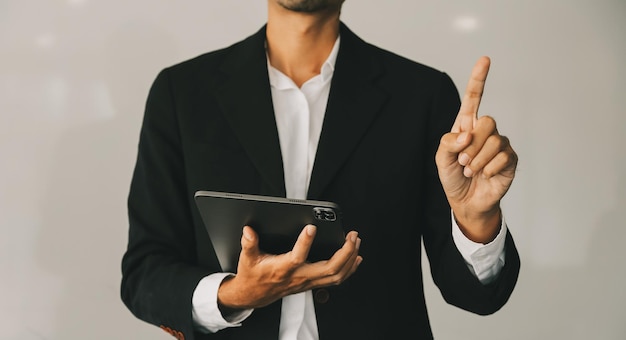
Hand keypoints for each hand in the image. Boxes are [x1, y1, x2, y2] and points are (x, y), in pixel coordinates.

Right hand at [217, 225, 361, 309]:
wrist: (253, 295)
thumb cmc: (253, 275)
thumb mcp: (247, 258)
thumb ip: (249, 243)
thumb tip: (249, 230)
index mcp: (283, 269)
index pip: (297, 257)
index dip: (305, 243)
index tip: (311, 227)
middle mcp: (299, 277)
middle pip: (329, 269)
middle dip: (345, 252)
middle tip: (351, 235)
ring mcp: (308, 282)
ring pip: (337, 276)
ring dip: (350, 259)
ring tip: (356, 242)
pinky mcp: (312, 284)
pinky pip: (336, 279)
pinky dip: (349, 269)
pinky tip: (356, 258)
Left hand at [435, 56, 517, 242]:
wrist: (466, 202)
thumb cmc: (453, 178)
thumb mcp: (441, 160)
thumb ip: (448, 143)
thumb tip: (466, 135)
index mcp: (466, 126)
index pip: (473, 98)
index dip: (479, 79)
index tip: (485, 60)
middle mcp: (484, 132)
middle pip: (487, 121)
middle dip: (472, 145)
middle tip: (463, 162)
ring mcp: (499, 144)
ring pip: (494, 140)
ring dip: (477, 160)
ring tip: (471, 171)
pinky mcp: (510, 159)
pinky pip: (503, 156)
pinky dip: (489, 168)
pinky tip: (484, 175)